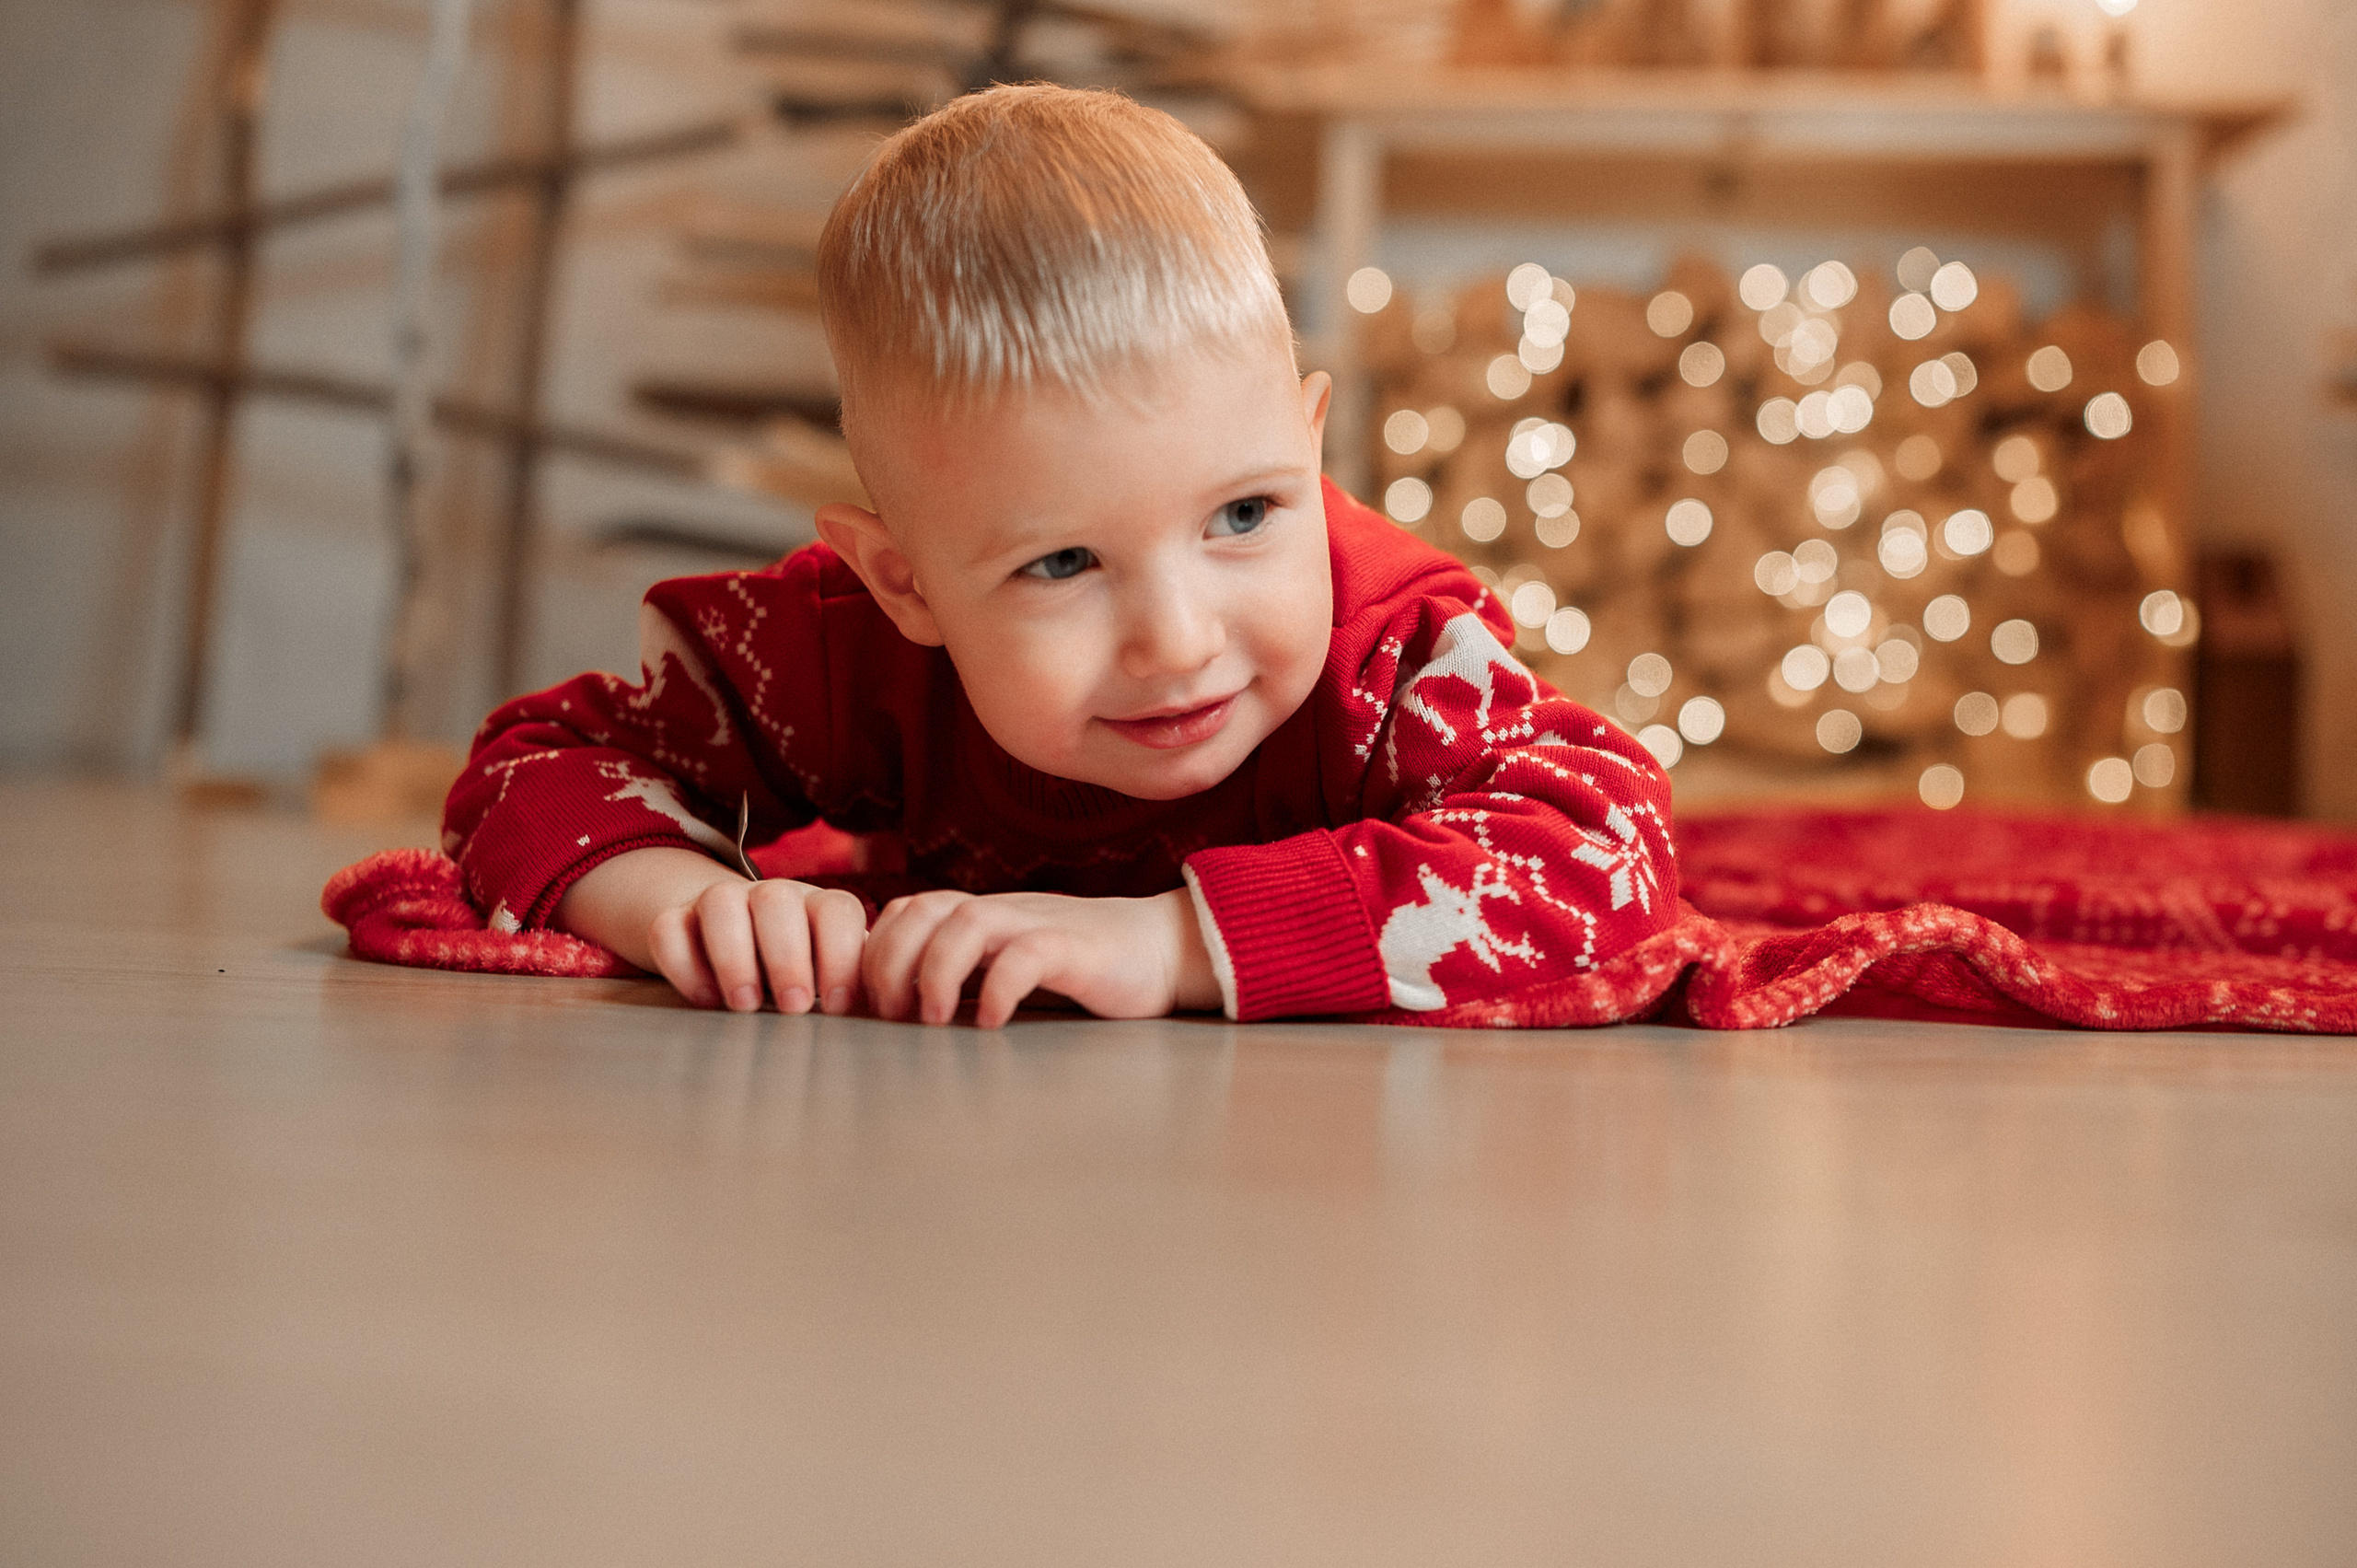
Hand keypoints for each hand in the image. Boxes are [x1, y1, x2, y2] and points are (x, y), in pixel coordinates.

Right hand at [557, 847, 867, 1013]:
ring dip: (733, 954)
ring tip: (746, 1005)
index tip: (839, 1005)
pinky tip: (707, 1000)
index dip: (842, 954)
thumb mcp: (832, 976)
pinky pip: (669, 927)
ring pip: (720, 901)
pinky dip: (684, 964)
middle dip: (786, 955)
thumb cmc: (801, 972)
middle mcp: (770, 897)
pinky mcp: (675, 920)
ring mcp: (719, 903)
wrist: (734, 940)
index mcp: (817, 907)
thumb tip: (894, 1010)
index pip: (836, 909)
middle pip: (777, 900)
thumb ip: (857, 988)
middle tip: (794, 1007)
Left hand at [862, 888, 1219, 1027]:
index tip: (870, 1008)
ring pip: (966, 923)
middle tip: (892, 1018)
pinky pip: (1027, 955)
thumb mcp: (1005, 967)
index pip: (904, 913)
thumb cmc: (1075, 969)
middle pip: (921, 911)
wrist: (1157, 950)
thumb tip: (898, 1013)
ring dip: (937, 971)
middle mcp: (999, 911)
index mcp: (978, 915)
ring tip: (935, 1020)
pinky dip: (1001, 988)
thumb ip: (961, 977)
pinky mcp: (1074, 947)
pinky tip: (993, 1022)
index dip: (874, 954)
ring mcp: (1036, 924)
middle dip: (891, 963)